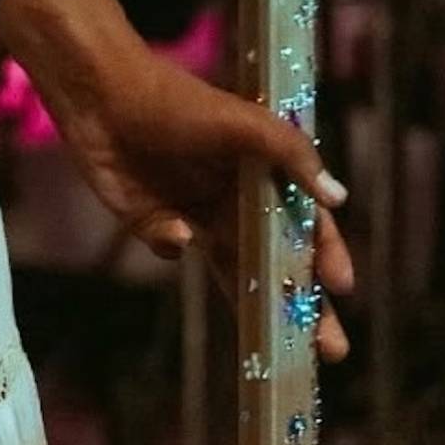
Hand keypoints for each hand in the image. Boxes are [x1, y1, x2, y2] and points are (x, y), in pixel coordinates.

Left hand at [41, 44, 355, 362]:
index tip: (342, 287)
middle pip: (275, 260)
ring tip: (279, 350)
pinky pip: (174, 248)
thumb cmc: (177, 102)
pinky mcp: (153, 220)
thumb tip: (339, 197)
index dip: (325, 254)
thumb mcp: (242, 121)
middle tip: (333, 350)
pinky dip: (176, 244)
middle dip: (304, 305)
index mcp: (260, 172)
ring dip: (256, 306)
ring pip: (232, 271)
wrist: (101, 94)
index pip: (305, 222)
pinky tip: (176, 225)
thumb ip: (291, 155)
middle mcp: (231, 197)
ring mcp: (193, 211)